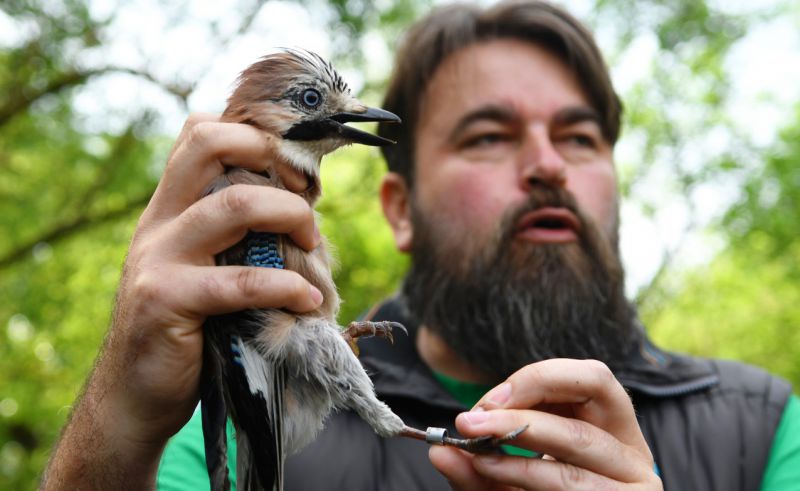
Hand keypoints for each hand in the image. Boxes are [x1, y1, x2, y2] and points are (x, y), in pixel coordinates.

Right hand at [43, 113, 322, 487]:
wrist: (133, 397)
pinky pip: (240, 281)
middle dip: (271, 155)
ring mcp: (157, 258)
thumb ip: (237, 237)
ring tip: (315, 245)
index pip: (201, 131)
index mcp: (170, 207)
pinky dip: (286, 286)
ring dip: (290, 216)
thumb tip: (306, 209)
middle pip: (209, 143)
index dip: (254, 132)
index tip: (297, 169)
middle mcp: (159, 222)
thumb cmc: (187, 331)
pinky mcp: (164, 301)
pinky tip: (308, 301)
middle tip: (307, 194)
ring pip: (233, 205)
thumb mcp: (207, 269)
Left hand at [429, 359, 662, 489]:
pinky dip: (522, 478)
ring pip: (574, 454)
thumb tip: (439, 452)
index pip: (592, 377)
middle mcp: (632, 452)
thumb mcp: (508, 476)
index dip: (540, 379)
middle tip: (469, 423)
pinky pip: (570, 488)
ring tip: (476, 456)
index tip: (490, 401)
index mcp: (611, 425)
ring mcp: (634, 485)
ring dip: (515, 453)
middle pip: (582, 420)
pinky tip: (493, 477)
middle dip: (519, 418)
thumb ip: (478, 462)